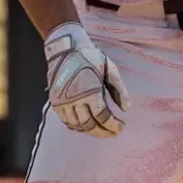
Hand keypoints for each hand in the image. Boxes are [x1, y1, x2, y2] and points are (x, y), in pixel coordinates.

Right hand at [43, 22, 128, 136]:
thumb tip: (126, 109)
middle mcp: (74, 100)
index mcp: (90, 92)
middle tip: (113, 134)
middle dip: (103, 132)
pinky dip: (77, 127)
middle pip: (90, 125)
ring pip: (77, 125)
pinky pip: (66, 121)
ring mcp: (62, 102)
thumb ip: (119, 90)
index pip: (102, 117)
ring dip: (90, 131)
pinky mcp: (55, 101)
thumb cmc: (90, 57)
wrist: (65, 48)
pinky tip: (85, 126)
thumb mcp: (110, 69)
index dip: (113, 125)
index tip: (121, 127)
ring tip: (101, 131)